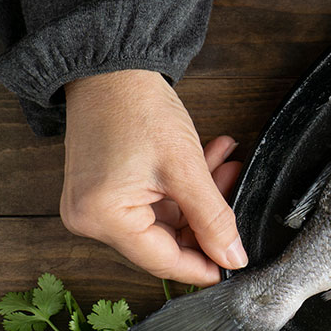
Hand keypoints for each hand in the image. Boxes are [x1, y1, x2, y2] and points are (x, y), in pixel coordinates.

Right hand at [61, 70, 246, 285]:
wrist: (110, 65)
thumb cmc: (137, 108)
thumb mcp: (186, 168)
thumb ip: (213, 218)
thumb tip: (233, 258)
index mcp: (103, 219)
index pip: (163, 261)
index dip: (204, 265)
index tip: (235, 264)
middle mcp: (92, 219)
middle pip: (165, 240)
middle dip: (207, 219)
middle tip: (239, 193)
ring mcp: (97, 204)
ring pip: (166, 217)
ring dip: (201, 196)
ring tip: (230, 166)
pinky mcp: (106, 188)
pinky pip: (154, 200)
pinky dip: (184, 185)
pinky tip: (213, 160)